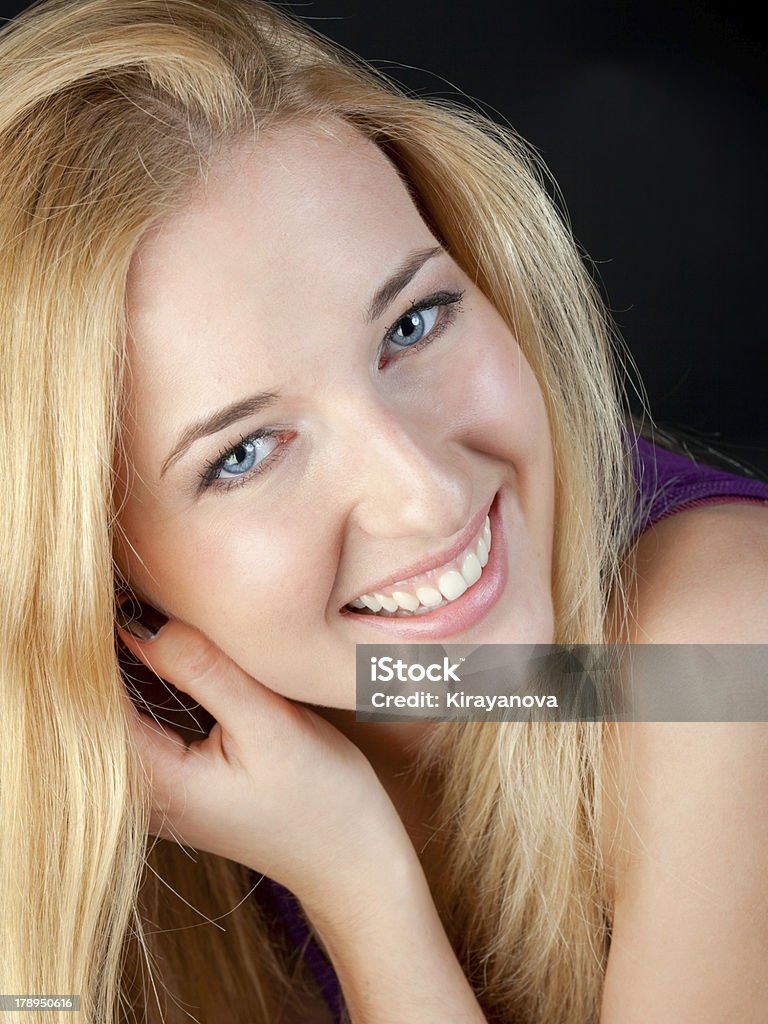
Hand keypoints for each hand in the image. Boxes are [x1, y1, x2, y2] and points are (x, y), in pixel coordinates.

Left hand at [116, 604, 407, 903]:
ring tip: (141, 612)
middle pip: (90, 707)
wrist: (351, 861)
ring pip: (114, 715)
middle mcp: (137, 795)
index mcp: (152, 782)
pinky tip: (161, 655)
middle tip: (129, 592)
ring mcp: (153, 794)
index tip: (114, 592)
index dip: (91, 639)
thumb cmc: (320, 798)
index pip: (87, 698)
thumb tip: (139, 620)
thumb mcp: (268, 724)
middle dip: (103, 647)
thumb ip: (202, 670)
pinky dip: (142, 686)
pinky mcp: (172, 786)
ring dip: (122, 665)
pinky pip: (137, 726)